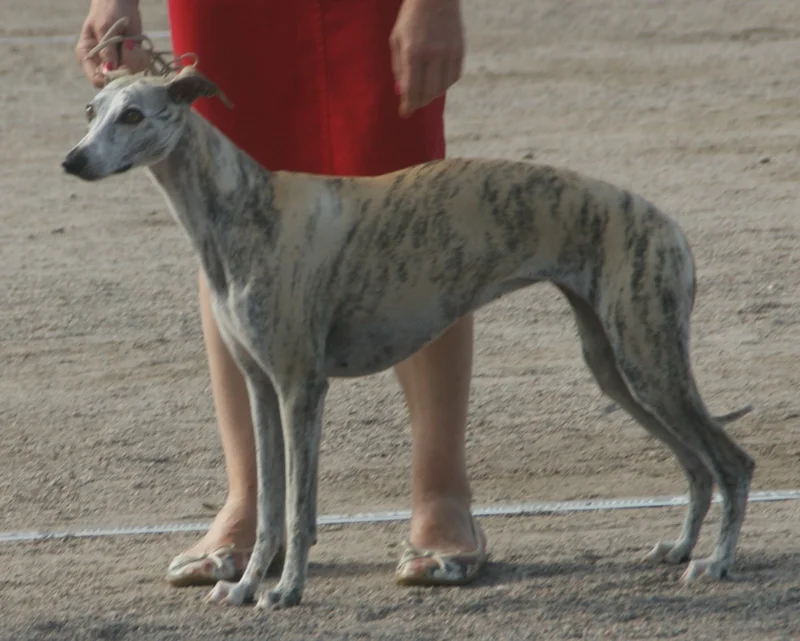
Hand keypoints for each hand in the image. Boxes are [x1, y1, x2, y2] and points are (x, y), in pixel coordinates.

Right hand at [76, 0, 147, 86]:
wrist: (121, 2)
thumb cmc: (106, 12)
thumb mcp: (104, 28)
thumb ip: (107, 50)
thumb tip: (109, 70)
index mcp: (87, 57)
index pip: (96, 79)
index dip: (109, 78)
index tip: (120, 66)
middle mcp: (102, 64)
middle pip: (116, 81)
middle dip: (126, 67)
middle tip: (128, 48)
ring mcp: (118, 64)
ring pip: (130, 76)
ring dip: (135, 60)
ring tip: (131, 43)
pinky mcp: (132, 61)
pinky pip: (140, 68)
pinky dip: (142, 58)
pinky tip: (137, 46)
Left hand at [390, 0, 464, 117]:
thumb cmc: (411, 18)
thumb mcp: (397, 39)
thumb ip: (399, 67)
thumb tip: (402, 92)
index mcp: (413, 52)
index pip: (411, 89)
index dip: (408, 104)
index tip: (405, 113)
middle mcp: (432, 54)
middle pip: (428, 92)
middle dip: (419, 102)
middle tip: (414, 104)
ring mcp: (448, 53)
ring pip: (442, 87)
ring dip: (432, 94)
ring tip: (424, 92)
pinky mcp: (460, 50)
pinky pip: (454, 77)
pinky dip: (445, 83)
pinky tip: (437, 81)